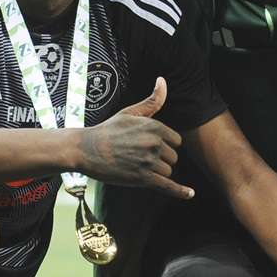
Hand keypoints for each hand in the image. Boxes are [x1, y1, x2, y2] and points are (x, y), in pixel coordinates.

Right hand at [80, 78, 194, 197]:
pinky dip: (180, 191)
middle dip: (161, 159)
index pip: (176, 141)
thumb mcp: (130, 112)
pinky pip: (168, 186)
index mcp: (154, 126)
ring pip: (168, 171)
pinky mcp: (142, 178)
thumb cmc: (108, 130)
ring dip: (157, 172)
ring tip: (136, 166)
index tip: (149, 146)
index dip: (165, 145)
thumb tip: (163, 81)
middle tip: (139, 157)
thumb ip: (152, 101)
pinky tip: (190, 195)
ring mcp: (149, 161)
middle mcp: (154, 143)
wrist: (85, 150)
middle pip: (173, 158)